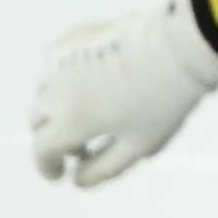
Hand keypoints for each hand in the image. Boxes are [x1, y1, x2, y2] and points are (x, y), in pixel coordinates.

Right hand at [29, 0, 217, 187]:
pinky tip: (88, 81)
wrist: (180, 45)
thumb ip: (102, 170)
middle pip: (37, 122)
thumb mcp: (137, 147)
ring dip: (56, 108)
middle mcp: (56, 90)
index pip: (41, 151)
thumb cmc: (163, 100)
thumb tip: (77, 180)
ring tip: (88, 112)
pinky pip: (53, 65)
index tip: (59, 174)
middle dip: (53, 138)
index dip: (48, 167)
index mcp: (70, 121)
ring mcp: (61, 60)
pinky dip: (61, 79)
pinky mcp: (72, 37)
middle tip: (83, 146)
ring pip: (43, 92)